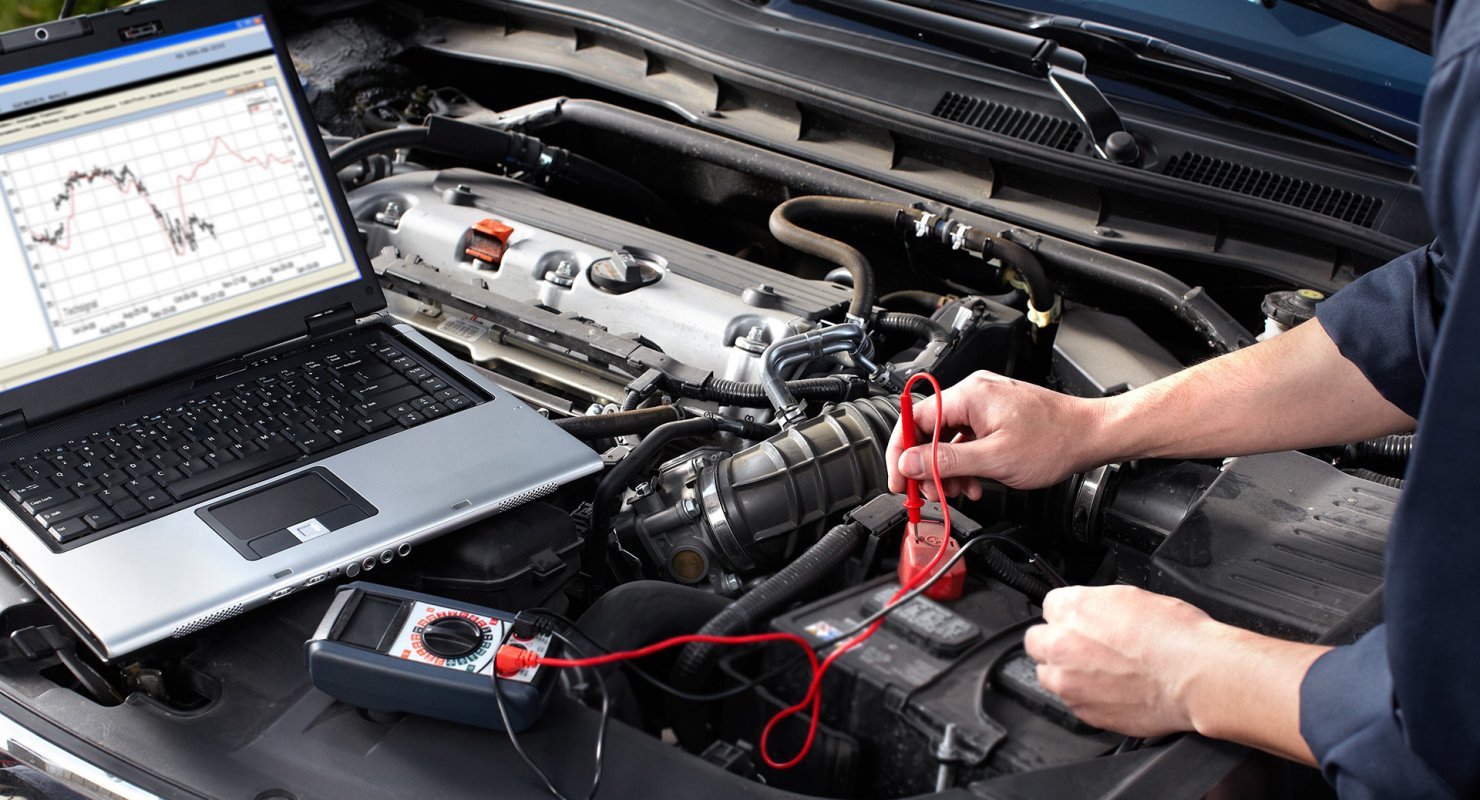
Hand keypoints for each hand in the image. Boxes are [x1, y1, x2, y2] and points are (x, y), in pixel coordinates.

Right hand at [886, 370, 1106, 496]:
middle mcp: (974, 393)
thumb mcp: (994, 459)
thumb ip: (945, 461)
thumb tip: (908, 463)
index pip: (914, 418)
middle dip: (926, 466)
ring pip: (948, 438)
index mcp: (969, 395)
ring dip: (947, 468)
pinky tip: (974, 481)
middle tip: (929, 493)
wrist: (1091, 435)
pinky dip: (965, 462)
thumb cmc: (1054, 441)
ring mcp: (986, 404)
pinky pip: (967, 438)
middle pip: (929, 430)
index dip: (901, 452)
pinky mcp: (996, 416)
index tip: (898, 479)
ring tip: (959, 491)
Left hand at [1023, 585, 1222, 736]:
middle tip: (1085, 647)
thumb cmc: (1175, 636)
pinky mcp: (1083, 711)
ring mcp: (1069, 682)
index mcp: (1072, 609)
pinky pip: (1072, 701)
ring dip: (1066, 671)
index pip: (1049, 606)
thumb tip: (1090, 612)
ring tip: (1101, 671)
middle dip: (1057, 642)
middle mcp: (1062, 645)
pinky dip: (1086, 696)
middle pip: (1038, 642)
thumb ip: (1096, 605)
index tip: (1081, 622)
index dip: (1070, 615)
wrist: (1198, 676)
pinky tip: (1113, 689)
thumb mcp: (1131, 597)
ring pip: (1049, 675)